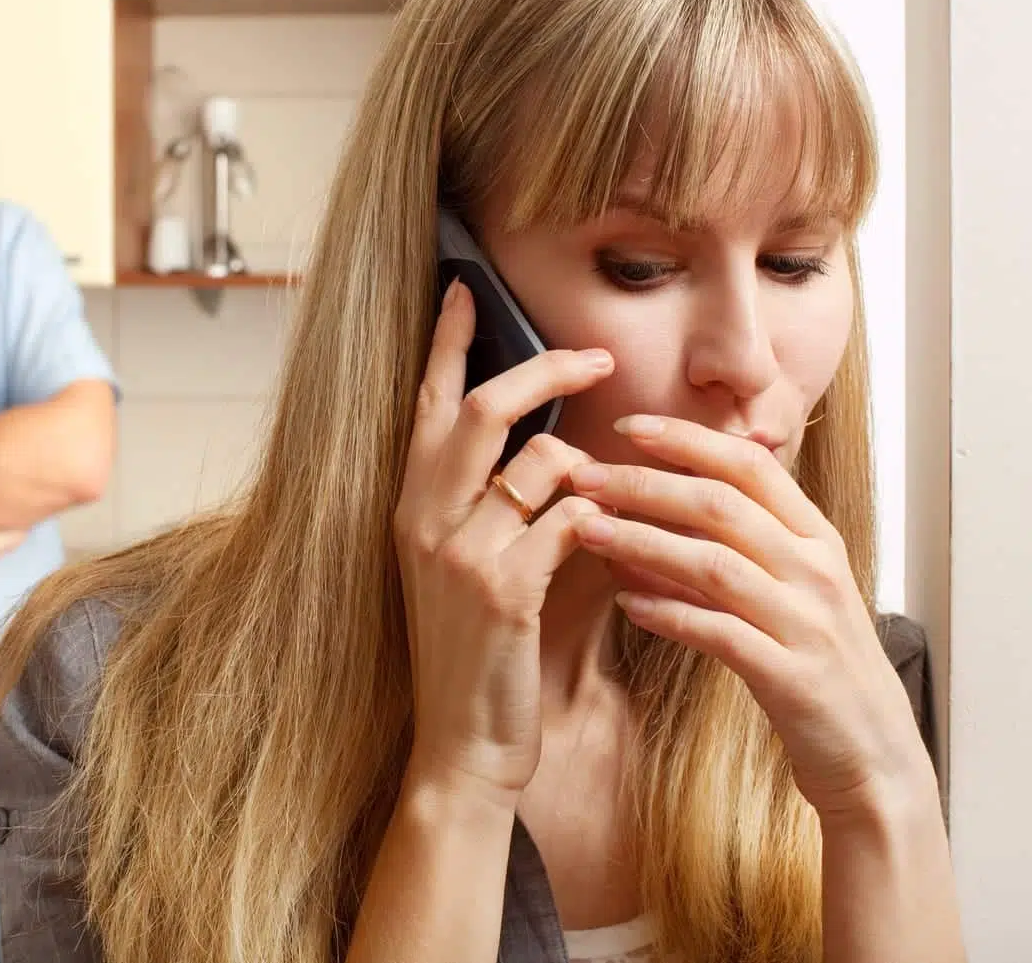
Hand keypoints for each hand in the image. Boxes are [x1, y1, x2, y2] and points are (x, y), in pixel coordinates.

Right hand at [393, 280, 614, 805]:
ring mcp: (459, 552)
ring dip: (591, 467)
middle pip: (484, 408)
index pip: (426, 402)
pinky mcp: (503, 590)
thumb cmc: (474, 652)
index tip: (466, 288)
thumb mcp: (461, 566)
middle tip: (599, 357)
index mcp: (410, 505)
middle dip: (547, 370)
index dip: (448, 342)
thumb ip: (492, 504)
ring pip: (540, 462)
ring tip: (616, 491)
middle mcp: (423, 518)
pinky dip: (603, 522)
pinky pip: (570, 521)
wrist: (461, 744)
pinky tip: (622, 546)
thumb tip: (552, 444)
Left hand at [566, 416, 934, 821]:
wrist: (875, 758)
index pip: (750, 466)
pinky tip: (626, 604)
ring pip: (713, 564)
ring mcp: (807, 623)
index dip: (689, 440)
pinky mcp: (791, 677)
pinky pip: (719, 633)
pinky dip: (670, 614)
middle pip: (721, 506)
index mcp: (817, 539)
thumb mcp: (796, 591)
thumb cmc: (820, 666)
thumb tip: (664, 502)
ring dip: (641, 542)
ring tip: (586, 530)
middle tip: (584, 474)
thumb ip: (745, 544)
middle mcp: (816, 570)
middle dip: (645, 484)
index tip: (629, 425)